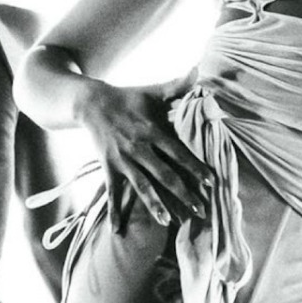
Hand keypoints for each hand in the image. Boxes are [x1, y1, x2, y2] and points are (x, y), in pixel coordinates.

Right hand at [75, 75, 209, 233]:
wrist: (90, 104)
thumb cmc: (129, 97)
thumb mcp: (153, 91)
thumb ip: (178, 85)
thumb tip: (199, 70)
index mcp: (153, 132)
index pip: (178, 153)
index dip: (195, 167)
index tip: (210, 181)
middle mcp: (139, 149)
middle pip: (164, 175)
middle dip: (182, 193)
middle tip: (200, 210)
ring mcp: (123, 161)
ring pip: (141, 187)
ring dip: (155, 206)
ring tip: (168, 222)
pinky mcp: (109, 169)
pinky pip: (112, 194)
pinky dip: (115, 213)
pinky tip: (118, 232)